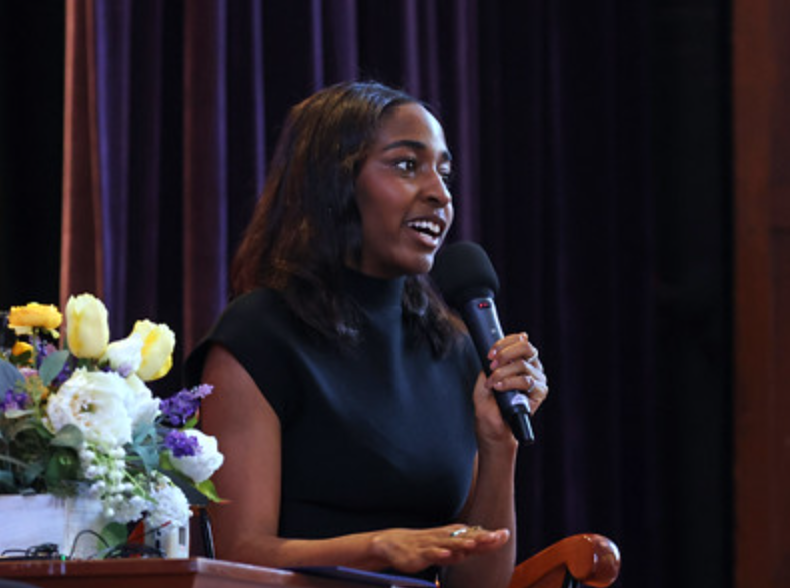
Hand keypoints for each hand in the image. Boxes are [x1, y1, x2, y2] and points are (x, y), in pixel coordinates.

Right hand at [369, 524, 509, 572]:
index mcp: (452, 536)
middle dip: (481, 538)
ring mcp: (432, 545)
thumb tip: (482, 546)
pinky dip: (439, 553)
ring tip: (475, 544)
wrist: (394, 544)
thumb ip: (464, 548)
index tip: (505, 534)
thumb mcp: (446, 547)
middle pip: (466, 538)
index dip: (489, 536)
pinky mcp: (419, 554)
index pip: (474, 536)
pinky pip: (430, 554)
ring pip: (449, 544)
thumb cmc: (424, 545)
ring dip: (462, 544)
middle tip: (497, 536)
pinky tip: (447, 554)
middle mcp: (444, 538)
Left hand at [473, 332, 548, 444]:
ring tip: (493, 383)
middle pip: (526, 347)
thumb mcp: (484, 377)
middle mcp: (531, 366)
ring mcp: (537, 379)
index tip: (490, 353)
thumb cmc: (489, 403)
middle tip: (492, 364)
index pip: (519, 340)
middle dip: (506, 353)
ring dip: (503, 373)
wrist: (492, 426)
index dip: (504, 343)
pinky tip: (500, 388)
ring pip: (523, 365)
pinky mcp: (540, 393)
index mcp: (520, 359)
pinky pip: (527, 381)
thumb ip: (493, 361)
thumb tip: (504, 346)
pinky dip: (510, 383)